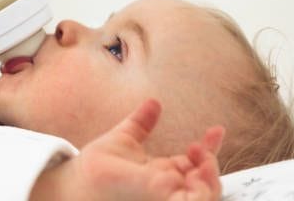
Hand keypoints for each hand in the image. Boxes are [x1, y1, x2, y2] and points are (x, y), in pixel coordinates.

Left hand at [31, 99, 224, 200]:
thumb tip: (154, 102)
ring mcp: (164, 198)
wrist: (76, 181)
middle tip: (199, 147)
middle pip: (206, 182)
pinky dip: (200, 196)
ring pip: (204, 196)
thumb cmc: (95, 167)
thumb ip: (140, 123)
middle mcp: (167, 188)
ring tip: (200, 161)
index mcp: (162, 173)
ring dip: (210, 180)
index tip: (217, 128)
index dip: (211, 147)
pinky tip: (194, 179)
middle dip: (213, 165)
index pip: (195, 162)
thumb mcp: (122, 139)